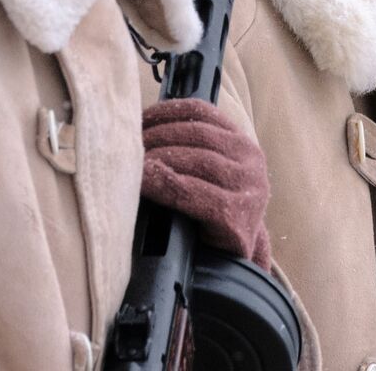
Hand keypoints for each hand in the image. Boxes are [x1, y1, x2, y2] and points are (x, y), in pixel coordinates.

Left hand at [142, 98, 271, 267]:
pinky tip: (144, 183)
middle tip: (125, 146)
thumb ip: (186, 150)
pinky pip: (195, 193)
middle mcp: (251, 161)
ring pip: (198, 160)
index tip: (135, 120)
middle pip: (197, 135)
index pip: (202, 112)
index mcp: (242, 143)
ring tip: (130, 164)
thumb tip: (134, 130)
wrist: (229, 262)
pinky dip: (166, 184)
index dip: (164, 112)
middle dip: (157, 137)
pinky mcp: (237, 216)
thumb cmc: (208, 215)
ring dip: (159, 158)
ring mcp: (249, 188)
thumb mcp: (206, 175)